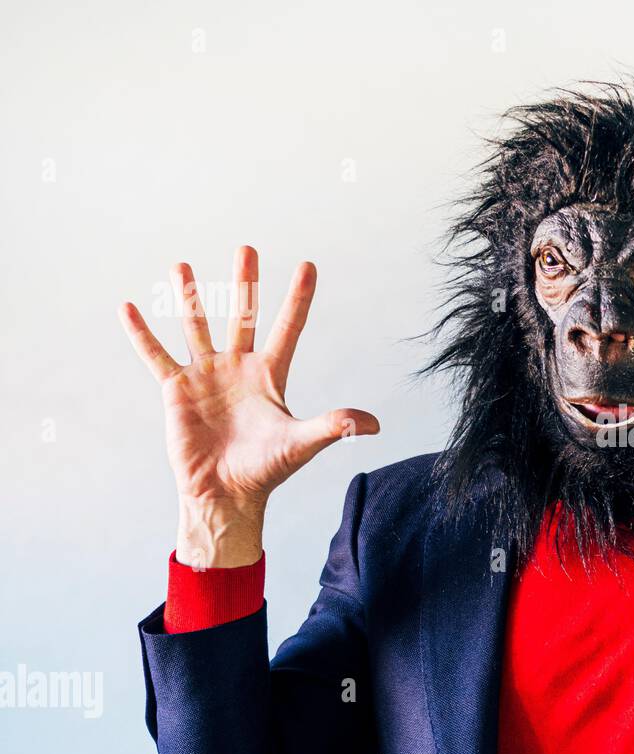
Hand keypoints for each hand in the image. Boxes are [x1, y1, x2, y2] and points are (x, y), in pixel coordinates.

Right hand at [119, 246, 378, 566]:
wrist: (226, 495)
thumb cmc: (266, 470)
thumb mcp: (301, 444)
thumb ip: (334, 427)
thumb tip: (375, 424)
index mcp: (270, 375)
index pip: (287, 328)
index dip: (298, 298)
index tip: (308, 265)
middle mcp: (237, 368)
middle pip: (242, 315)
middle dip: (244, 283)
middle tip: (247, 248)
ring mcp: (206, 376)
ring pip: (196, 327)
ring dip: (189, 298)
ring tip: (182, 267)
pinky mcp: (176, 390)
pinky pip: (156, 355)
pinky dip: (141, 334)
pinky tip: (129, 307)